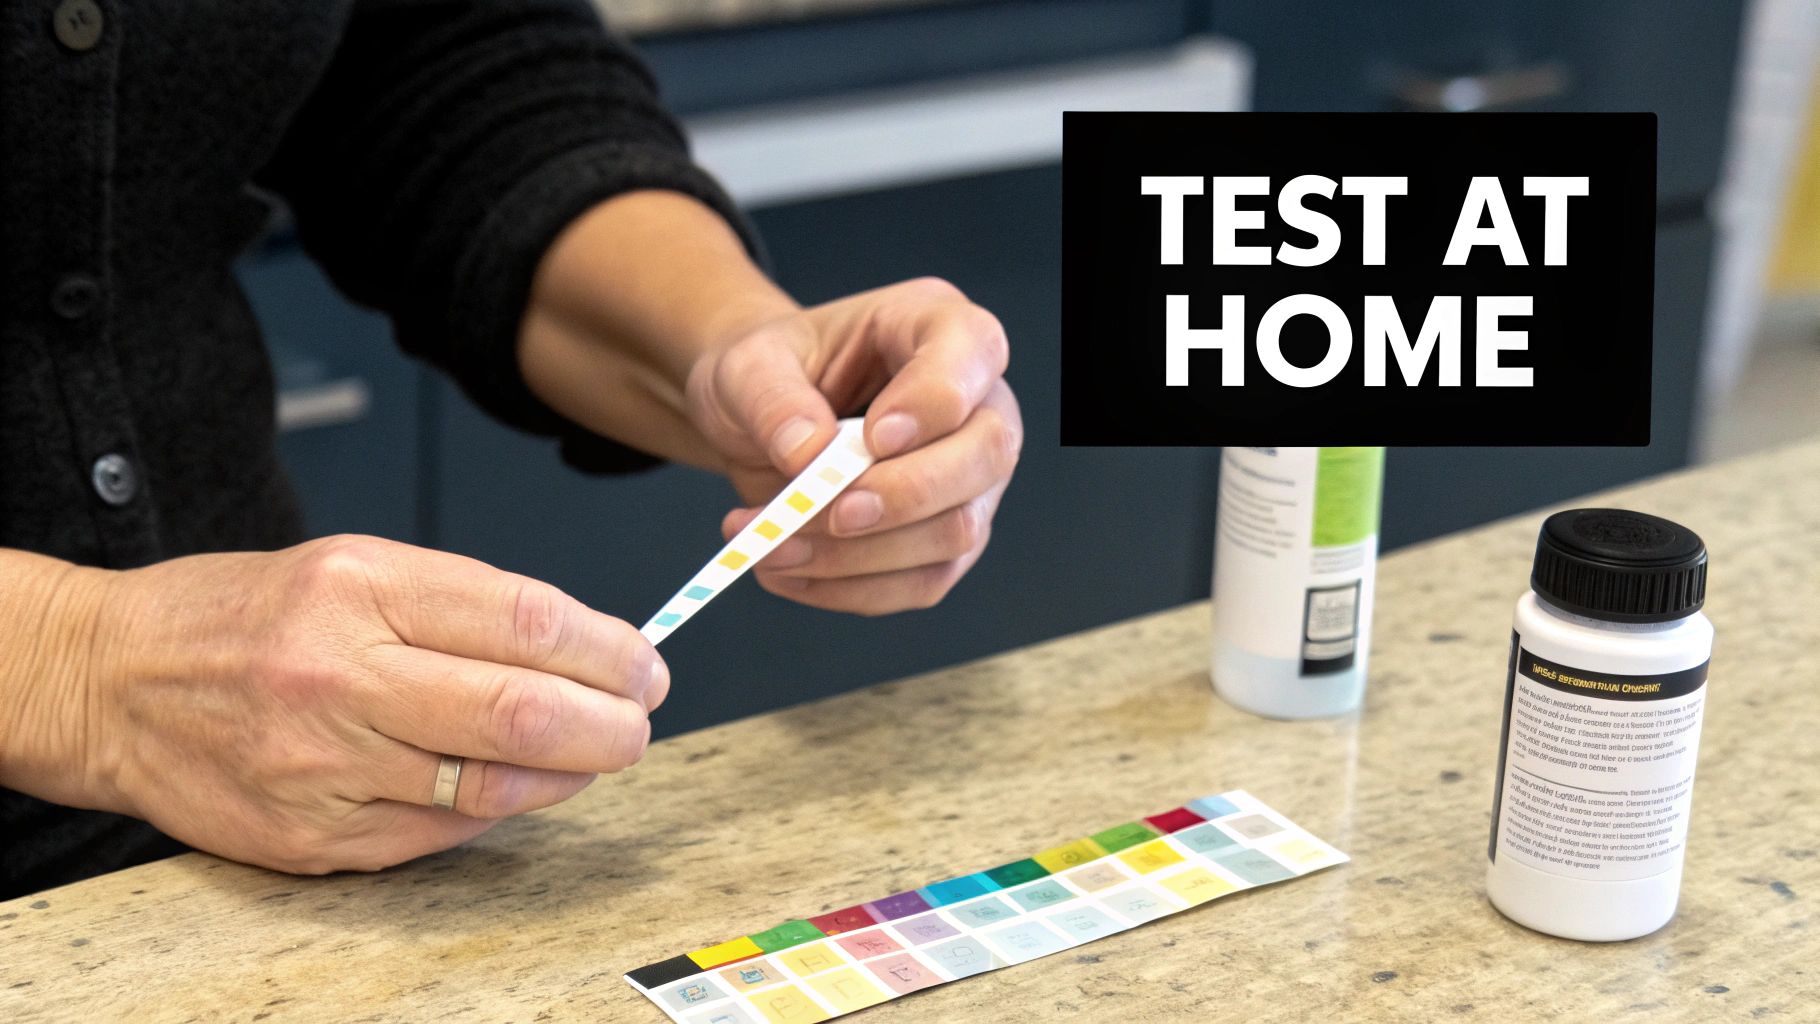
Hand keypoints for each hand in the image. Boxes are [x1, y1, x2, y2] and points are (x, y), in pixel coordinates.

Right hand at [80, 536, 663, 873]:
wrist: (111, 681)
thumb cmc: (243, 616)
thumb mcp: (352, 565)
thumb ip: (464, 604)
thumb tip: (584, 647)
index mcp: (358, 588)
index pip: (525, 622)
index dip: (608, 650)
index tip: (644, 662)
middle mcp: (339, 675)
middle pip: (520, 714)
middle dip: (610, 725)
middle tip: (639, 721)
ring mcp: (323, 765)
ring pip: (492, 786)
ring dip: (568, 775)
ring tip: (592, 754)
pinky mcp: (311, 836)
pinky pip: (442, 831)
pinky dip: (497, 809)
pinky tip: (514, 786)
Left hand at [684, 277, 1022, 614]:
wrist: (758, 422)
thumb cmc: (768, 376)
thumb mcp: (746, 366)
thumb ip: (772, 399)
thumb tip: (807, 454)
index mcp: (937, 326)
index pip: (972, 352)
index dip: (932, 402)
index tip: (873, 438)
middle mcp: (977, 401)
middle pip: (987, 453)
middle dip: (906, 494)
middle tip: (832, 512)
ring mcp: (972, 477)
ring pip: (957, 532)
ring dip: (861, 555)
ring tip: (773, 546)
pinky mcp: (948, 539)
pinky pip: (923, 582)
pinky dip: (851, 588)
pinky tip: (789, 572)